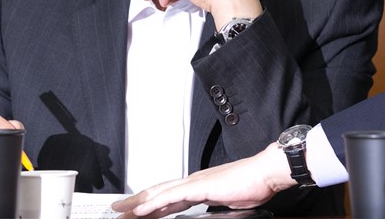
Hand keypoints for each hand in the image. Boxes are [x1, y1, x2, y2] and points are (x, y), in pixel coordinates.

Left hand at [112, 143, 292, 217]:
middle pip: (157, 192)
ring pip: (158, 193)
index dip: (150, 203)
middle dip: (136, 202)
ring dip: (137, 203)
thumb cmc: (254, 184)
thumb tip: (212, 213)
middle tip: (118, 209)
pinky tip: (140, 210)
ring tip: (120, 211)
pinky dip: (152, 204)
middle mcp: (193, 182)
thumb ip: (215, 206)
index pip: (168, 196)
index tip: (137, 211)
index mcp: (200, 185)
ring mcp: (195, 183)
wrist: (265, 172)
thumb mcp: (229, 202)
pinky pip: (170, 197)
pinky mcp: (199, 187)